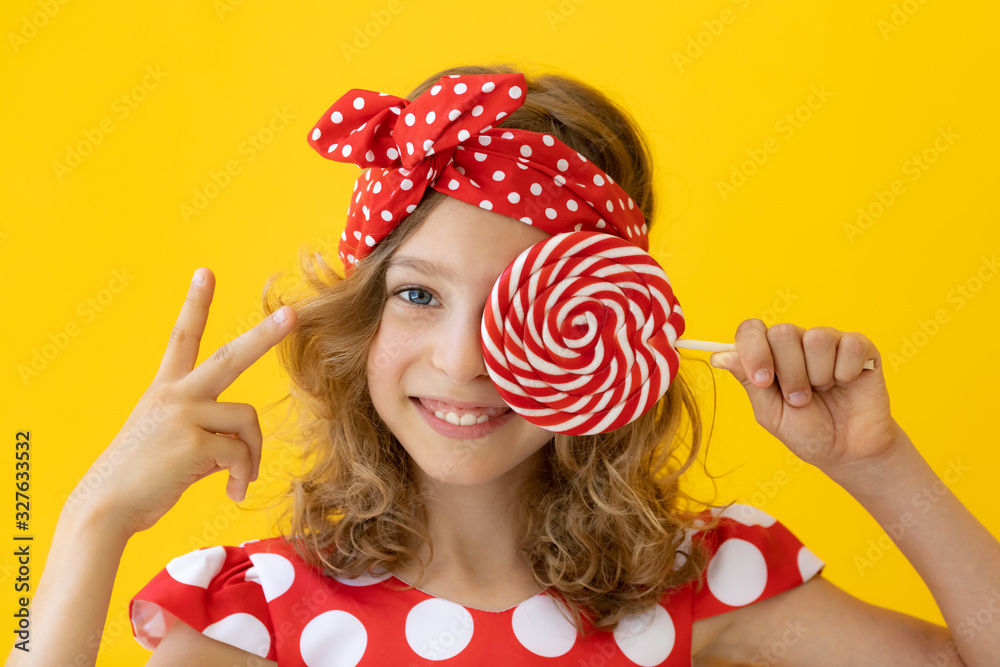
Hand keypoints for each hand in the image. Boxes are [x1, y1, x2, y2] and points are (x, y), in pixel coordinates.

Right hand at [68, 268, 296, 535]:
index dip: (195, 304)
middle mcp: (175, 395)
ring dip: (252, 454)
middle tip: (294, 314)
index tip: (206, 272)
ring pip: (247, 420)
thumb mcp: (170, 442)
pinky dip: (242, 476)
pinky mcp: (194, 442)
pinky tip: (232, 492)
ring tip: (240, 477)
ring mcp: (184, 415)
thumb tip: (240, 445)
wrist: (106, 508)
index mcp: (165, 390)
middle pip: (231, 357)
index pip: (182, 337)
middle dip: (265, 334)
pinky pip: (240, 454)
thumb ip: (205, 430)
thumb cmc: (140, 480)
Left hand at [708, 319, 901, 480]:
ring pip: (816, 338)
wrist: (846, 451)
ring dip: (819, 376)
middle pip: (783, 333)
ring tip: (824, 393)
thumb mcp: (770, 411)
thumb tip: (719, 355)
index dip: (754, 351)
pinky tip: (847, 384)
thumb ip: (748, 380)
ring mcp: (828, 342)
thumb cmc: (806, 430)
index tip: (763, 381)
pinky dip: (846, 373)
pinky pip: (849, 345)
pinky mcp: (859, 348)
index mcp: (769, 354)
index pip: (752, 329)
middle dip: (790, 373)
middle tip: (800, 399)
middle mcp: (796, 343)